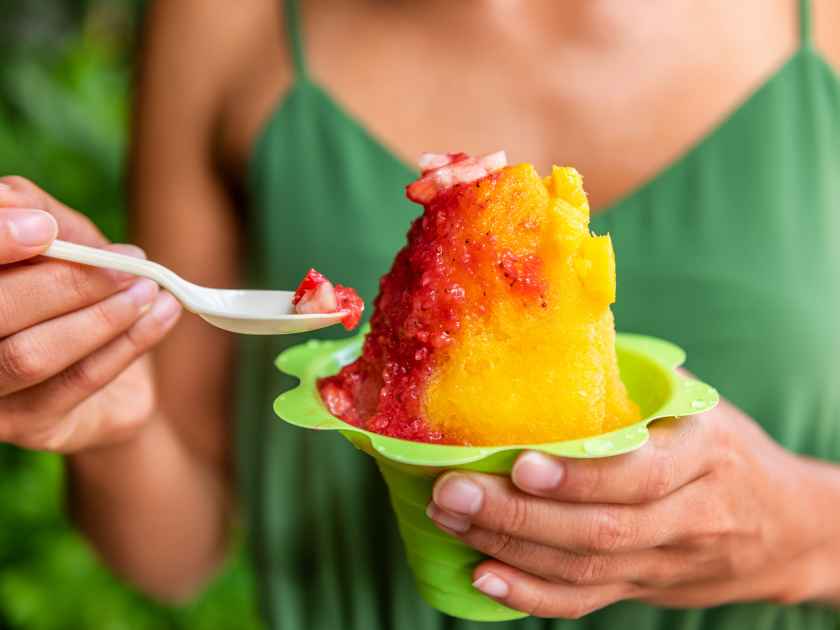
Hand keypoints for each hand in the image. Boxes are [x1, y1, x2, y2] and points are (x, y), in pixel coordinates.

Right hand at [0, 176, 181, 452]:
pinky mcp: (27, 427)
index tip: (44, 227)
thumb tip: (17, 201)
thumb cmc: (78, 297)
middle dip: (64, 283)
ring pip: (31, 355)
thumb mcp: (67, 247)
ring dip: (101, 317)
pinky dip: (127, 344)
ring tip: (152, 290)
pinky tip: (163, 315)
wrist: (115, 382)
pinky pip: (77, 382)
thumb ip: (42, 218)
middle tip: (128, 263)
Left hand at [427, 399, 839, 617]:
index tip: (519, 464)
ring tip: (450, 521)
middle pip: (600, 530)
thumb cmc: (724, 448)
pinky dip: (532, 596)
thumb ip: (635, 383)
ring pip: (585, 569)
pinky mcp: (644, 588)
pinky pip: (587, 601)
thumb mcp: (696, 405)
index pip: (640, 475)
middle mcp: (689, 516)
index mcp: (702, 454)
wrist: (787, 526)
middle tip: (451, 493)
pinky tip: (485, 578)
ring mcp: (666, 561)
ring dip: (510, 548)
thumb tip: (551, 339)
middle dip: (517, 515)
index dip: (579, 477)